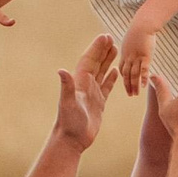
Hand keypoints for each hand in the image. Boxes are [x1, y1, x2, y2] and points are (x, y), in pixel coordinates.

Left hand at [53, 35, 119, 150]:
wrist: (72, 140)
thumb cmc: (69, 122)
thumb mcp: (68, 103)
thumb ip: (66, 86)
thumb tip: (61, 71)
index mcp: (80, 82)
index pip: (89, 60)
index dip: (96, 48)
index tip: (105, 36)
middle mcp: (85, 85)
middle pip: (96, 63)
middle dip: (103, 50)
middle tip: (112, 37)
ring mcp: (92, 93)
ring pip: (102, 72)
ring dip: (107, 61)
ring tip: (115, 49)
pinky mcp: (98, 103)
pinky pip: (106, 86)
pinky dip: (111, 78)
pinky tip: (115, 71)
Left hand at [117, 26, 157, 96]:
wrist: (143, 24)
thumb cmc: (139, 29)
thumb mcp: (132, 40)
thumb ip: (132, 48)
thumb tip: (136, 51)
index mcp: (124, 53)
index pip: (122, 69)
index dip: (124, 78)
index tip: (126, 85)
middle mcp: (128, 57)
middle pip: (126, 74)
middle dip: (127, 85)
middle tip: (130, 94)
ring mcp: (136, 57)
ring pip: (133, 74)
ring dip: (134, 85)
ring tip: (136, 94)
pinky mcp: (145, 56)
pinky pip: (143, 69)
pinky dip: (143, 78)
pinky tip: (144, 86)